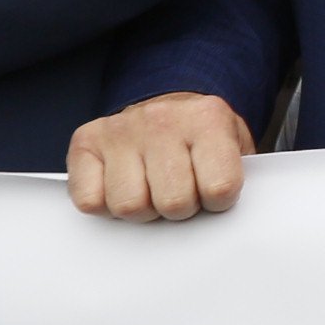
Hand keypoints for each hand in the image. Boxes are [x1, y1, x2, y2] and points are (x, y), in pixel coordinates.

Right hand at [67, 93, 254, 221]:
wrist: (168, 104)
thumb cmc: (203, 135)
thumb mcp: (236, 146)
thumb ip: (239, 175)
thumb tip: (235, 220)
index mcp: (208, 119)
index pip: (219, 188)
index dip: (218, 201)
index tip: (215, 192)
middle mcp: (162, 120)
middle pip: (172, 203)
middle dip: (180, 208)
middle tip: (182, 191)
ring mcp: (120, 130)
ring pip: (129, 206)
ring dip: (143, 209)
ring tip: (152, 188)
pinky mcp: (85, 143)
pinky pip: (90, 201)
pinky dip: (105, 204)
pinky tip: (123, 185)